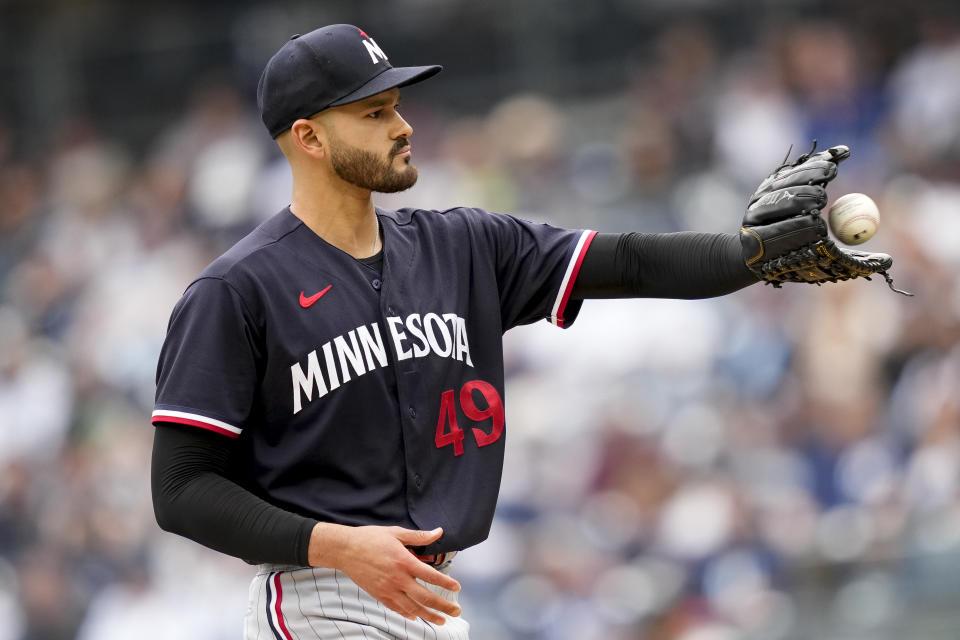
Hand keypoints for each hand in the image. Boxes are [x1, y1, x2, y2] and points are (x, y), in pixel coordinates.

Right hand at [308, 523, 461, 624]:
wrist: (345, 550)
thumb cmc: (371, 538)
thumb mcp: (396, 533)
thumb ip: (419, 536)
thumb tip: (439, 532)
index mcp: (404, 561)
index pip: (430, 576)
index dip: (446, 583)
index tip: (457, 588)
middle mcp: (397, 578)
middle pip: (425, 597)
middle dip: (443, 606)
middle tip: (456, 612)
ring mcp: (387, 589)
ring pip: (412, 607)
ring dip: (428, 616)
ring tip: (441, 621)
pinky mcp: (379, 595)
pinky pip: (396, 608)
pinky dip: (408, 614)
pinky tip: (416, 616)